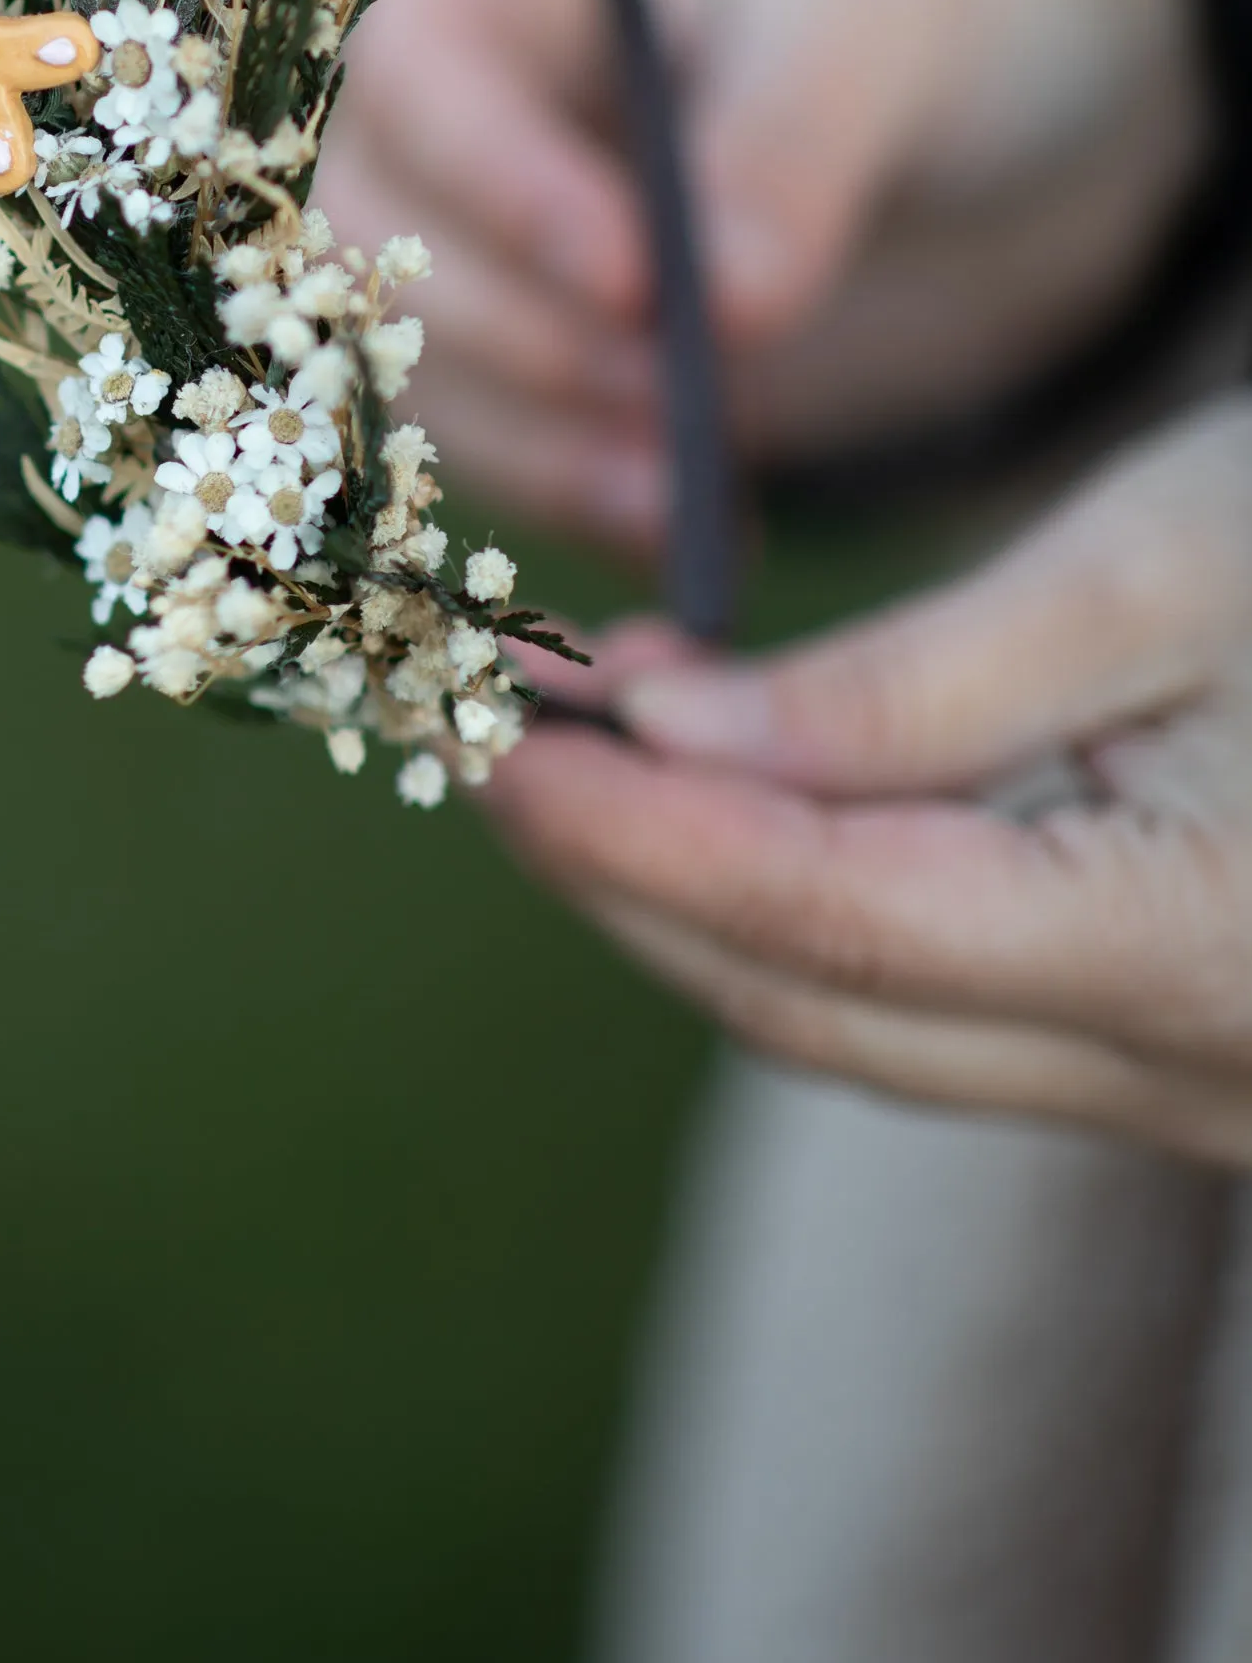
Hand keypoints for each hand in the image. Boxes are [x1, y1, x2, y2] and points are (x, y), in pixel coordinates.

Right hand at [316, 0, 1210, 544]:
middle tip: (676, 398)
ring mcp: (423, 219)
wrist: (899, 92)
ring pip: (394, 351)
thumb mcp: (869, 21)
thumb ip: (797, 133)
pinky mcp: (468, 337)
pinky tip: (670, 524)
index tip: (637, 285)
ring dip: (530, 438)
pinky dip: (558, 486)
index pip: (415, 66)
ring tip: (682, 497)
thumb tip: (728, 303)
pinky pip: (462, 431)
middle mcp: (408, 85)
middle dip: (520, 332)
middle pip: (371, 228)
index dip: (501, 183)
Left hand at [484, 396, 1251, 1165]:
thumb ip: (912, 686)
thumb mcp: (1158, 564)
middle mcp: (1196, 1080)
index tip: (490, 745)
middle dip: (632, 879)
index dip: (641, 839)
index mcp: (1199, 957)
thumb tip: (671, 742)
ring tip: (571, 753)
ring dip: (701, 899)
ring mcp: (1192, 1098)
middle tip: (482, 740)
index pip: (838, 923)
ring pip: (873, 1030)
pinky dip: (810, 912)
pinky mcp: (1174, 1058)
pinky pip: (946, 1015)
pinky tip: (727, 797)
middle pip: (826, 1010)